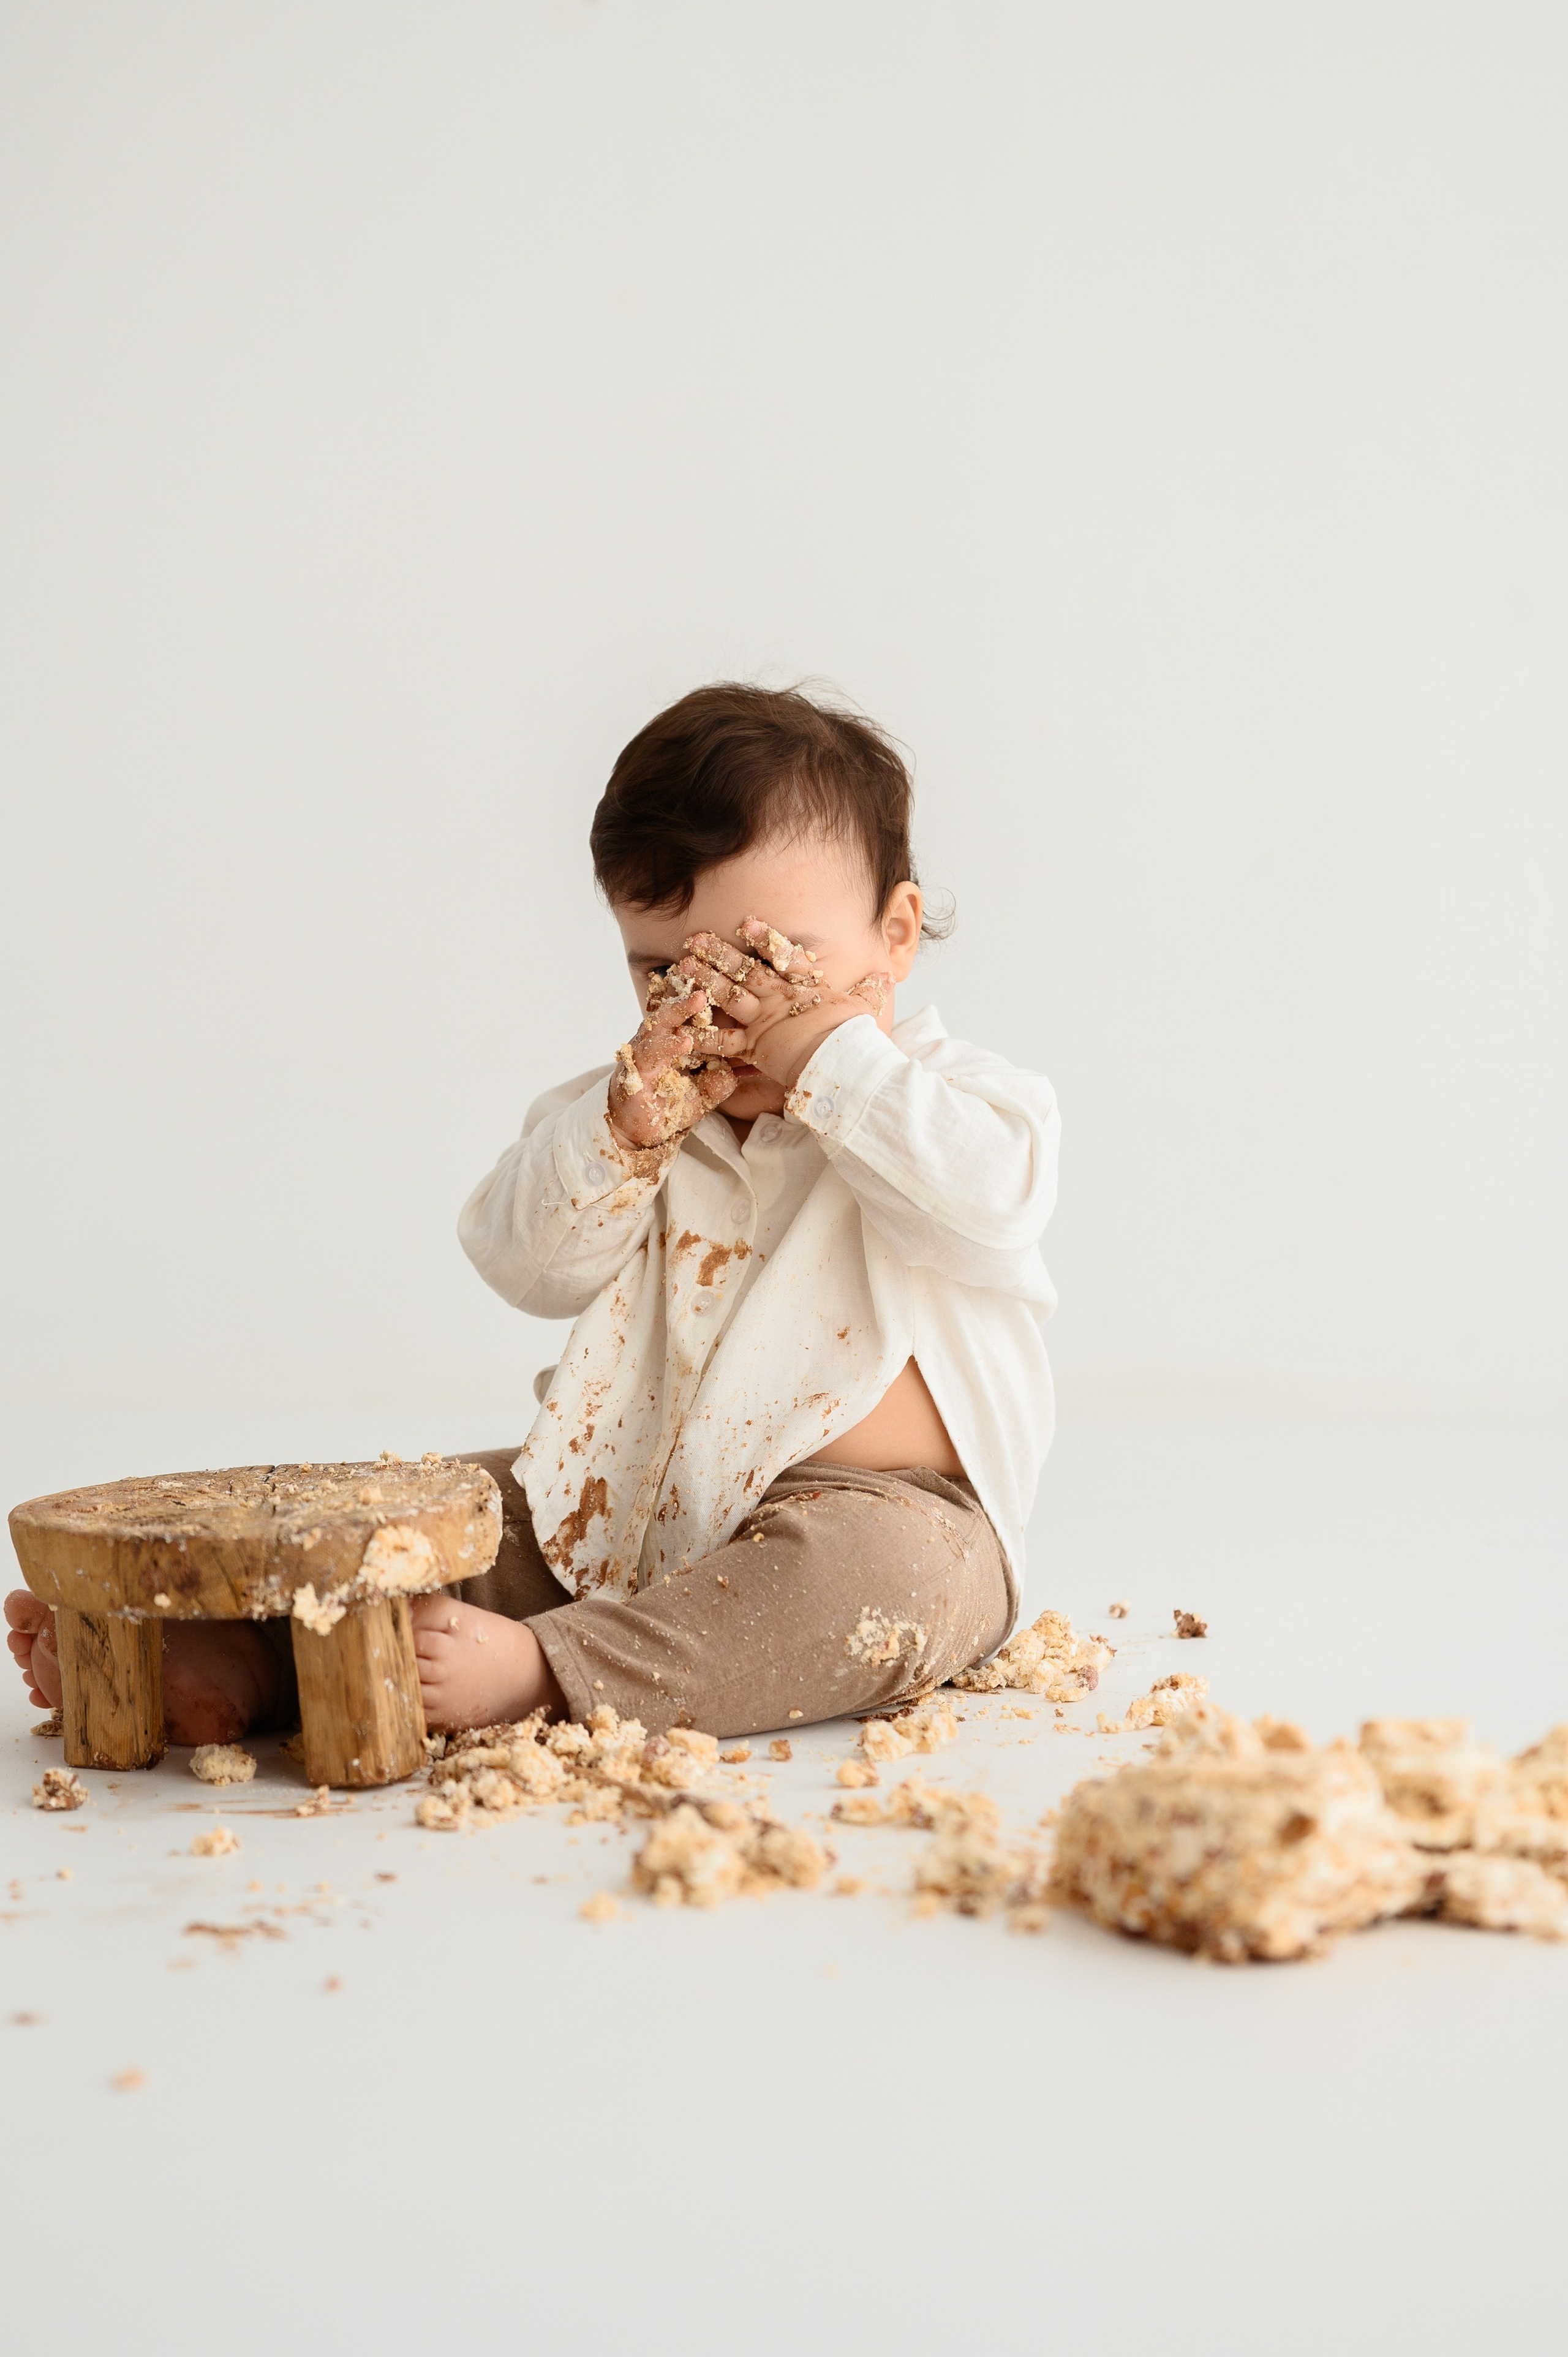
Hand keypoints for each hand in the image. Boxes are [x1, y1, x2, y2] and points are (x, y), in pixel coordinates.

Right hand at [606, 981, 736, 1155]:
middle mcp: (657, 1041)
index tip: (729, 982)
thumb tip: (736, 1072)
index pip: (690, 1015)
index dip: (706, 998)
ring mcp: (643, 1053)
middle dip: (691, 994)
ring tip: (697, 1002)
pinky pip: (649, 1053)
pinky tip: (683, 1041)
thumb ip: (718, 1083)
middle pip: (674, 1010)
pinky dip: (666, 1046)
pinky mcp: (633, 1070)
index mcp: (674, 1041)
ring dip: (678, 1012)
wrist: (633, 1133)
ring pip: (659, 1025)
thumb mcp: (701, 1096)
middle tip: (712, 979)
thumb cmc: (667, 1106)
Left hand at [677, 917, 889, 1091]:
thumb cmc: (855, 1039)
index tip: (746, 923)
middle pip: (745, 972)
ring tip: (683, 964)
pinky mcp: (754, 1048)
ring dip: (705, 979)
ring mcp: (764, 1023)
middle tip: (695, 939)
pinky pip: (724, 1042)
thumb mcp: (867, 1009)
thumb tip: (887, 974)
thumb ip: (873, 990)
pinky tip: (681, 1027)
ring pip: (729, 996)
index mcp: (806, 989)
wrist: (842, 1065)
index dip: (765, 940)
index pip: (784, 958)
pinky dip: (703, 1036)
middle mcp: (779, 1001)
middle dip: (719, 954)